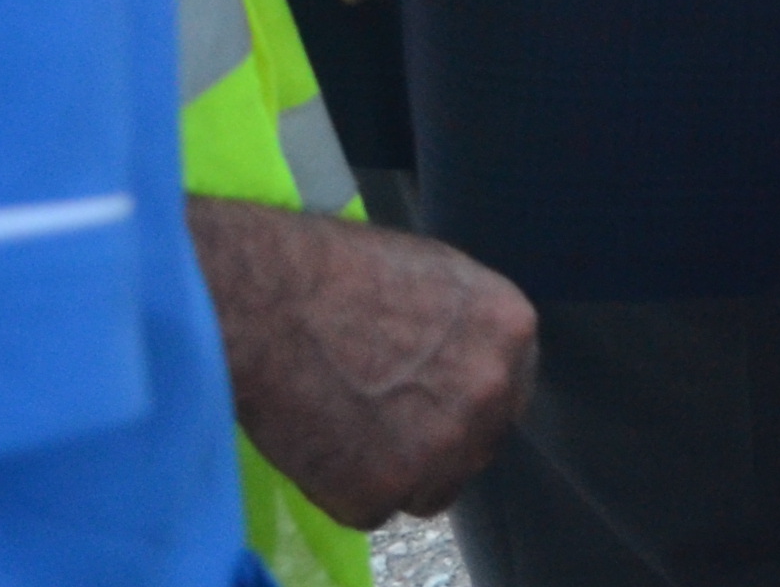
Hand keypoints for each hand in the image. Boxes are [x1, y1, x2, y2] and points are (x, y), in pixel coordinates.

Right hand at [186, 197, 538, 525]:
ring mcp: (440, 448)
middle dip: (437, 442)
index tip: (433, 404)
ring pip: (429, 489)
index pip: (509, 392)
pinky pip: (369, 508)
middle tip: (384, 424)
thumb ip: (466, 328)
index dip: (467, 403)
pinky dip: (342, 489)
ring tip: (344, 433)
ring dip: (397, 475)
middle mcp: (491, 393)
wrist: (267, 304)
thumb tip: (465, 356)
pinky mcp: (380, 493)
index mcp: (511, 331)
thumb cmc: (339, 271)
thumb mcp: (436, 276)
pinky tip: (316, 445)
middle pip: (477, 445)